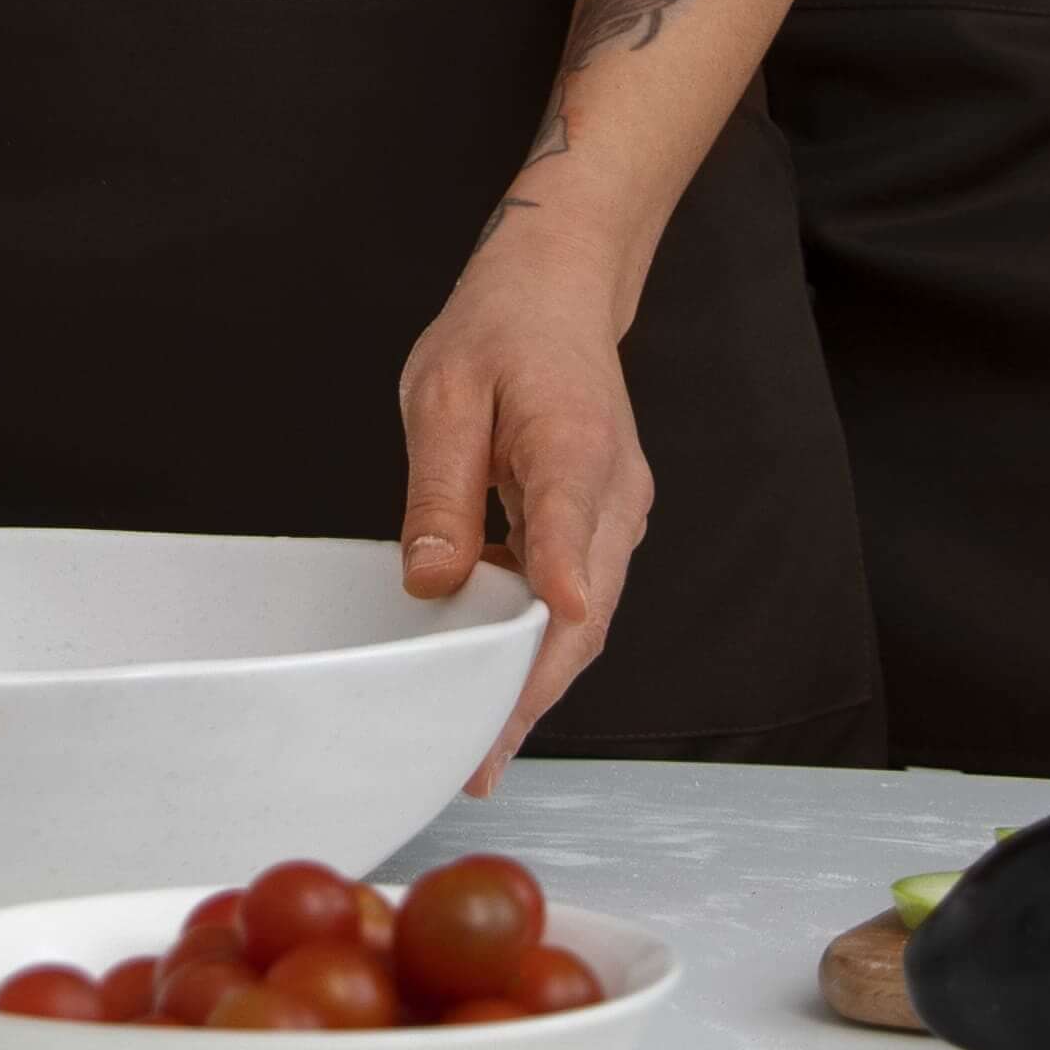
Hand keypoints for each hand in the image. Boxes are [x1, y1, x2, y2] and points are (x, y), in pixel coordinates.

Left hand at [394, 215, 650, 791]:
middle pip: (583, 610)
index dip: (556, 588)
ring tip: (481, 747)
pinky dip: (540, 646)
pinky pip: (577, 600)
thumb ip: (439, 491)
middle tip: (478, 760)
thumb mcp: (444, 393)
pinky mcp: (604, 525)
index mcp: (572, 444)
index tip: (542, 642)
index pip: (568, 530)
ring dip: (535, 682)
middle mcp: (613, 492)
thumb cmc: (501, 331)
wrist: (560, 289)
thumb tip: (432, 583)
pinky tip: (494, 682)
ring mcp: (617, 513)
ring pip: (585, 618)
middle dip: (531, 692)